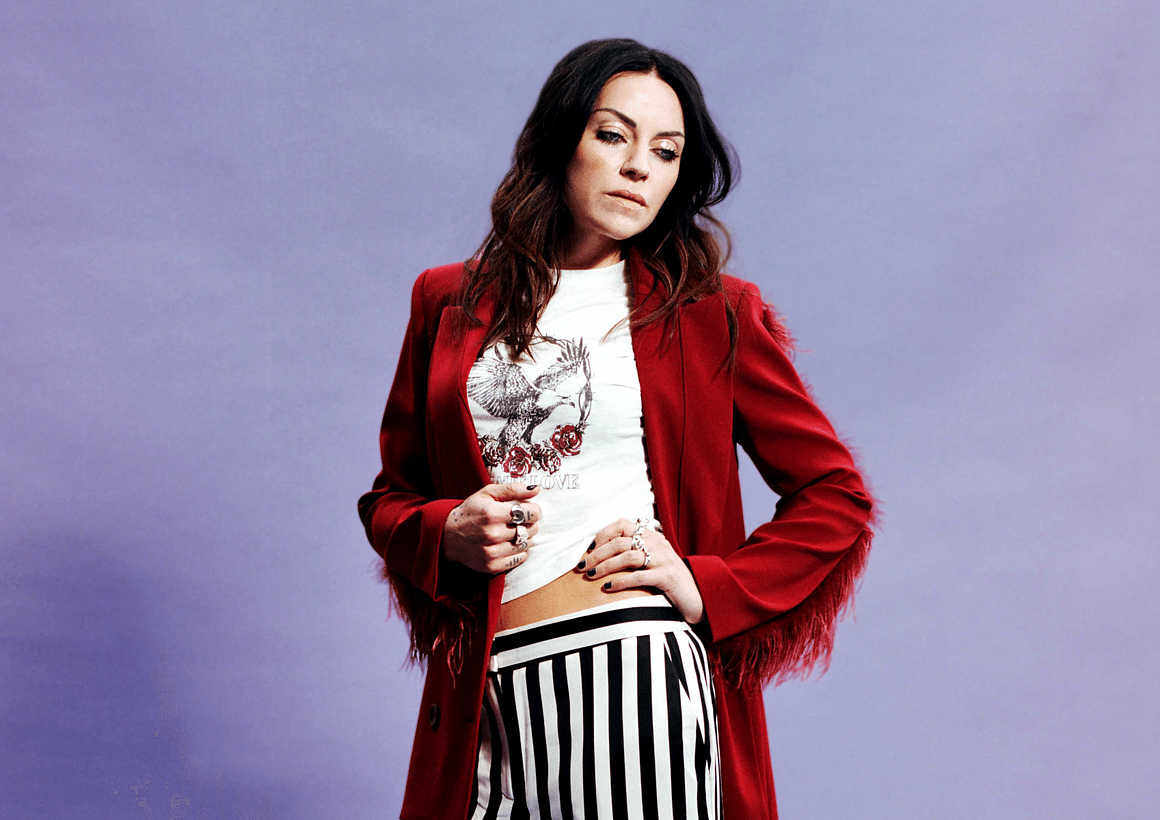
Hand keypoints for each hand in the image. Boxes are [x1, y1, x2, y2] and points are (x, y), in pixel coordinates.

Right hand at [442, 483, 541, 574]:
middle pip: (531, 529)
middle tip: (519, 520)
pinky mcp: (491, 566)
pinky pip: (520, 558)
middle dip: (529, 523)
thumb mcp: (487, 494)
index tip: (529, 509)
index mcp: (491, 513)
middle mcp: (491, 534)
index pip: (531, 513)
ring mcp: (491, 553)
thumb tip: (536, 489)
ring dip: (524, 537)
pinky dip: (519, 551)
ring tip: (512, 531)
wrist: (447, 535)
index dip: (534, 510)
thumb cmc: (470, 511)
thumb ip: (512, 489)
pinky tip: (509, 543)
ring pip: (527, 544)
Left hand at [576, 518, 704, 624]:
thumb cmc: (670, 580)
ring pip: (628, 557)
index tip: (589, 549)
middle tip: (582, 566)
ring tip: (590, 576)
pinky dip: (621, 581)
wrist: (699, 596)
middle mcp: (658, 544)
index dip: (604, 534)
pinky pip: (639, 576)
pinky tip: (608, 588)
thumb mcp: (654, 560)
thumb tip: (603, 554)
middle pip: (621, 542)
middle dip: (597, 554)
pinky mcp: (667, 577)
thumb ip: (635, 552)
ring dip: (605, 566)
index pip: (624, 524)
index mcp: (653, 537)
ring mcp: (664, 560)